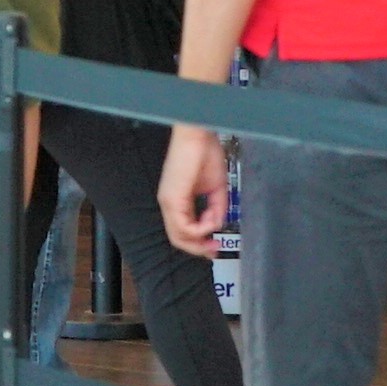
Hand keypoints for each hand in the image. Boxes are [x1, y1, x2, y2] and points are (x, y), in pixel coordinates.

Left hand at [161, 125, 228, 254]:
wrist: (197, 135)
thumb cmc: (205, 153)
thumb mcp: (216, 188)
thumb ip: (217, 208)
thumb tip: (218, 224)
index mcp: (177, 200)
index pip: (182, 231)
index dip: (199, 243)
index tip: (214, 246)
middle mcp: (168, 203)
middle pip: (178, 239)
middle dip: (198, 248)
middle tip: (214, 250)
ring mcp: (168, 202)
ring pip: (179, 236)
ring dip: (200, 238)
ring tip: (215, 229)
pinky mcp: (172, 198)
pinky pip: (184, 226)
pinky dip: (200, 229)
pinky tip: (211, 221)